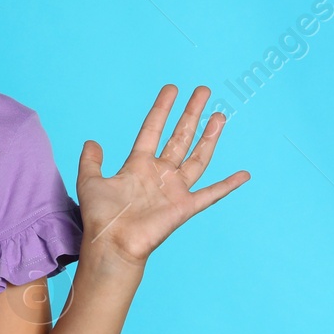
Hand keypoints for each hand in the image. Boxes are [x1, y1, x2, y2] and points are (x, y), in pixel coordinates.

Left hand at [77, 84, 248, 271]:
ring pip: (197, 157)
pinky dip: (228, 185)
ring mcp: (174, 190)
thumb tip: (92, 142)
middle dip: (191, 114)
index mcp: (138, 165)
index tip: (172, 89)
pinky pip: (211, 194)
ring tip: (220, 115)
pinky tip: (244, 174)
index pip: (153, 130)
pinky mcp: (184, 207)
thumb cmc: (100, 217)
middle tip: (203, 91)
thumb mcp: (90, 182)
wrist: (111, 244)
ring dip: (209, 137)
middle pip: (180, 137)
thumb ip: (91, 161)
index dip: (162, 109)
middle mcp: (159, 174)